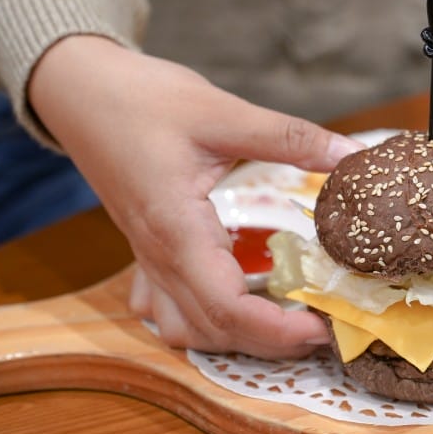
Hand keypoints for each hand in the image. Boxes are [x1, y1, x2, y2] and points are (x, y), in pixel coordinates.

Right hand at [29, 35, 362, 357]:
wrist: (80, 91)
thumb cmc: (140, 99)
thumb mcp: (222, 111)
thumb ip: (290, 137)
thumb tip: (352, 154)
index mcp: (177, 229)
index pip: (228, 308)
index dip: (279, 329)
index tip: (325, 326)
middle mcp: (159, 256)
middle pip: (214, 330)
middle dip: (273, 343)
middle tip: (325, 328)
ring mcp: (148, 259)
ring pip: (187, 329)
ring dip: (237, 338)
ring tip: (287, 321)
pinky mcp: (147, 253)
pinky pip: (169, 310)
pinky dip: (204, 323)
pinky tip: (237, 304)